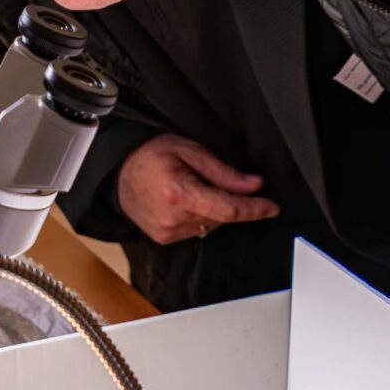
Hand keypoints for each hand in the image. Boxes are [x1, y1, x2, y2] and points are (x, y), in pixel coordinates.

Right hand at [116, 133, 280, 244]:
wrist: (117, 173)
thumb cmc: (149, 156)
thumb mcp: (189, 151)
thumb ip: (223, 172)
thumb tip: (254, 185)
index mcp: (178, 194)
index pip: (228, 209)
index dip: (254, 209)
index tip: (272, 207)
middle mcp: (172, 218)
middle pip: (222, 217)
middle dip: (229, 200)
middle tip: (213, 180)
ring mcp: (167, 232)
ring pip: (211, 225)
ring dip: (213, 209)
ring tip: (192, 187)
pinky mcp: (165, 239)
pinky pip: (197, 230)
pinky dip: (200, 216)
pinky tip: (185, 201)